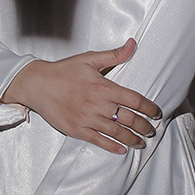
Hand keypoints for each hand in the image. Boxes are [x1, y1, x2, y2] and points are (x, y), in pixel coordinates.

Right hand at [2, 38, 161, 153]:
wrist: (37, 84)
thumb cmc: (63, 71)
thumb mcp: (89, 59)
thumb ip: (114, 55)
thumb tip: (132, 44)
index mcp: (103, 86)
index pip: (134, 100)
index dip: (149, 108)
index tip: (157, 112)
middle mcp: (97, 104)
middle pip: (129, 119)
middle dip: (144, 126)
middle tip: (152, 130)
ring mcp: (87, 118)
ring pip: (116, 132)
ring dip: (132, 139)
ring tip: (141, 142)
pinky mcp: (77, 129)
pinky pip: (98, 141)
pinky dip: (112, 147)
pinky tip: (121, 149)